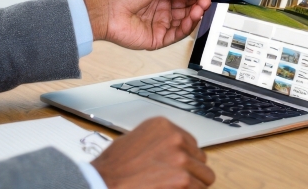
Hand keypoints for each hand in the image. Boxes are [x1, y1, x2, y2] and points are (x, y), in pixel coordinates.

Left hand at [83, 0, 211, 49]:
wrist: (108, 12)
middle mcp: (162, 10)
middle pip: (188, 9)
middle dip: (199, 4)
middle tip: (207, 0)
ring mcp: (161, 25)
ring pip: (186, 22)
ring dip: (196, 15)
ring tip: (201, 7)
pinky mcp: (158, 39)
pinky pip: (178, 34)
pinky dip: (188, 27)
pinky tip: (192, 18)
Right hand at [91, 117, 214, 188]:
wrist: (102, 182)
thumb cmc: (113, 167)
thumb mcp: (136, 140)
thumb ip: (160, 142)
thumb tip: (178, 152)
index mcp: (163, 125)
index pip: (192, 144)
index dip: (185, 160)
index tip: (176, 169)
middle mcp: (175, 138)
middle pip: (201, 160)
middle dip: (191, 172)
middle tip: (174, 182)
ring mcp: (180, 159)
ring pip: (204, 177)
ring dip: (192, 186)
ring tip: (172, 188)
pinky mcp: (183, 179)